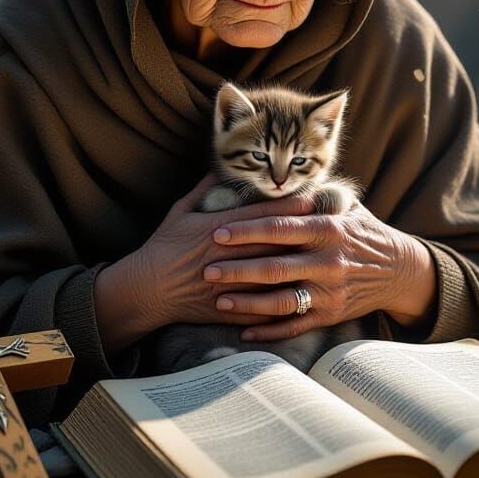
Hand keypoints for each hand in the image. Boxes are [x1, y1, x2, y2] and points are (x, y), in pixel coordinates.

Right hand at [135, 172, 320, 329]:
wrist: (146, 288)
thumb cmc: (162, 246)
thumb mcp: (179, 212)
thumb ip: (203, 190)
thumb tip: (221, 169)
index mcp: (216, 229)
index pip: (260, 216)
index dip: (288, 207)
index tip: (313, 199)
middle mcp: (226, 255)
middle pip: (274, 242)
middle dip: (304, 233)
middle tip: (332, 224)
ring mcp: (228, 284)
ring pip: (272, 275)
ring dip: (300, 266)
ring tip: (326, 259)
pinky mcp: (227, 308)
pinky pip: (261, 307)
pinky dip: (284, 303)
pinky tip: (306, 298)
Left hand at [201, 199, 425, 340]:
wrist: (399, 269)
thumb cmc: (362, 230)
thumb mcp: (346, 205)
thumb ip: (313, 194)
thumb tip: (276, 177)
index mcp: (327, 229)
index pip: (279, 229)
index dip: (246, 230)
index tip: (217, 232)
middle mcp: (328, 261)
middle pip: (274, 266)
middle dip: (237, 269)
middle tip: (206, 269)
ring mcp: (329, 291)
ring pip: (281, 300)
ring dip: (247, 302)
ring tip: (219, 300)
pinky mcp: (331, 315)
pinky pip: (295, 326)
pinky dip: (269, 330)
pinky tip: (244, 330)